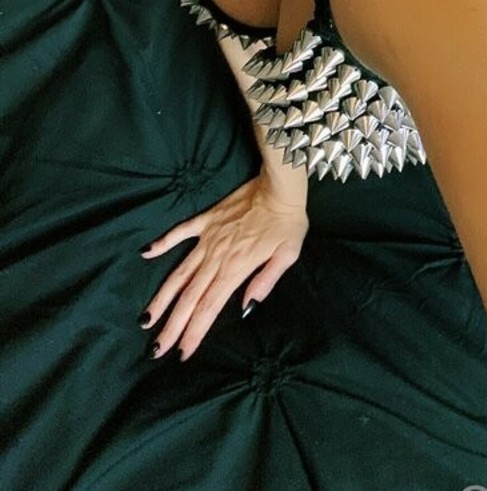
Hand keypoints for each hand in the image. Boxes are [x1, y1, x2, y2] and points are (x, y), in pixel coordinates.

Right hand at [139, 167, 308, 360]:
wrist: (280, 186)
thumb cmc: (288, 222)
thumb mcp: (287, 255)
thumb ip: (265, 282)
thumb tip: (245, 309)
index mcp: (236, 268)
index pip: (209, 308)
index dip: (195, 332)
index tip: (181, 353)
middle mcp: (216, 257)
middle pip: (189, 298)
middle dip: (172, 326)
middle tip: (156, 350)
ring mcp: (208, 238)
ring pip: (179, 273)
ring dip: (161, 298)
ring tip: (146, 319)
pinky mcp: (206, 220)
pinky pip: (179, 232)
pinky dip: (162, 243)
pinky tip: (146, 254)